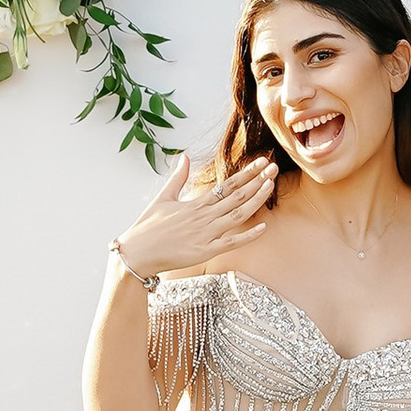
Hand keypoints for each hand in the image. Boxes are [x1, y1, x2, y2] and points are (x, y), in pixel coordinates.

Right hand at [112, 152, 275, 281]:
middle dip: (257, 181)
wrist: (136, 254)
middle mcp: (203, 216)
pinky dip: (247, 236)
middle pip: (236, 196)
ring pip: (237, 215)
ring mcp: (205, 234)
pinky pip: (230, 243)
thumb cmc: (148, 227)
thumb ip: (178, 178)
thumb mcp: (163, 198)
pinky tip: (263, 227)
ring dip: (256, 201)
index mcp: (195, 204)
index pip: (227, 184)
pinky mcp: (205, 252)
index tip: (262, 163)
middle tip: (274, 169)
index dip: (246, 173)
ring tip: (270, 187)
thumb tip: (184, 156)